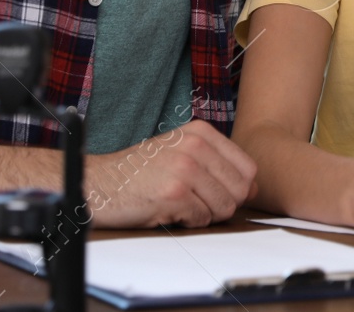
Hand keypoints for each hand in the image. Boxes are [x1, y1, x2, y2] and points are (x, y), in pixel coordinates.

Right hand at [86, 119, 258, 227]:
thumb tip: (255, 187)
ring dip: (205, 214)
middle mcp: (196, 146)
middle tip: (195, 201)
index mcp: (201, 132)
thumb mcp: (181, 153)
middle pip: (241, 190)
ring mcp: (185, 168)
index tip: (214, 191)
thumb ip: (219, 165)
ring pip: (225, 207)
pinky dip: (188, 221)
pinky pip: (203, 219)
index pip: (248, 168)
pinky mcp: (174, 194)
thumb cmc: (141, 171)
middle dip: (223, 203)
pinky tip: (168, 210)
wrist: (98, 183)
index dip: (236, 188)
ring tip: (179, 203)